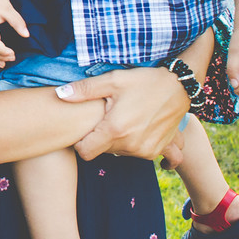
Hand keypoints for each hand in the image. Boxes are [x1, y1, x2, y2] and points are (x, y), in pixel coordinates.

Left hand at [55, 67, 188, 160]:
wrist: (178, 86)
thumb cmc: (143, 81)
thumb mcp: (112, 80)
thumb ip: (84, 90)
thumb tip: (59, 95)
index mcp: (115, 130)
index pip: (85, 152)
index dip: (81, 142)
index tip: (86, 128)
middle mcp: (131, 145)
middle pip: (103, 152)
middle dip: (100, 138)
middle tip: (107, 117)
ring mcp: (147, 150)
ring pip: (121, 153)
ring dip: (119, 141)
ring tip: (125, 119)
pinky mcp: (159, 150)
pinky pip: (147, 158)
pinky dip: (143, 150)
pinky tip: (142, 143)